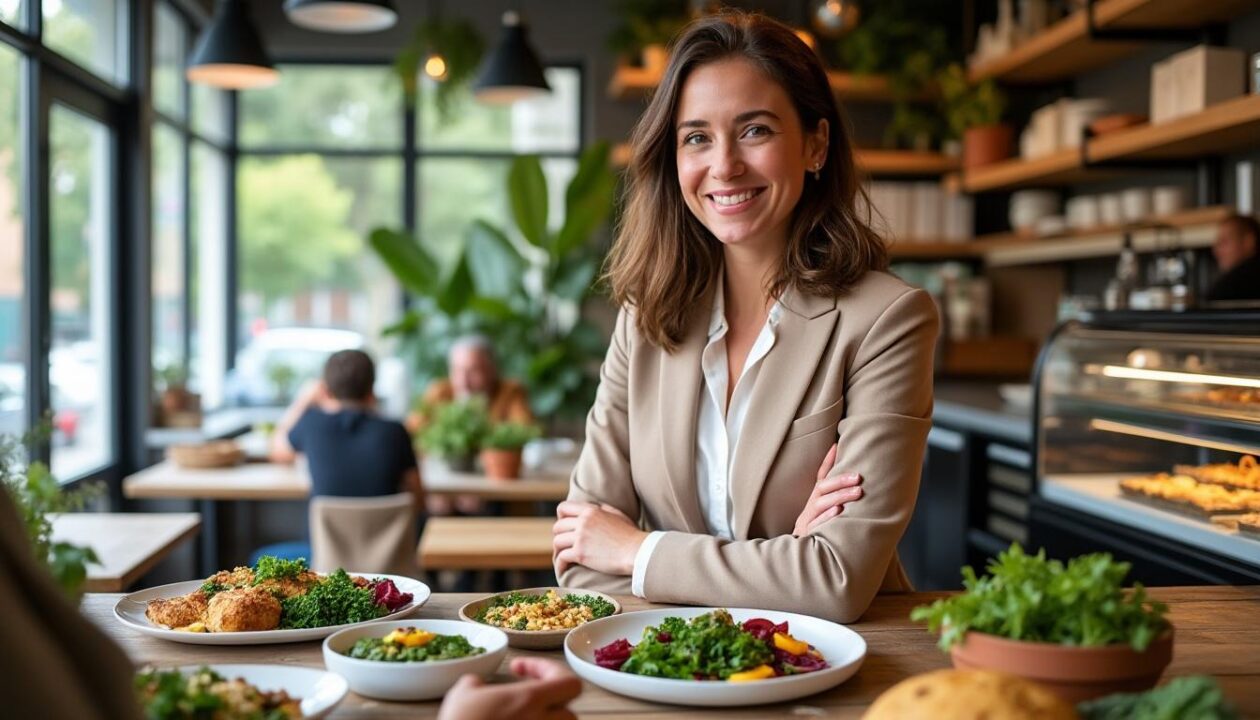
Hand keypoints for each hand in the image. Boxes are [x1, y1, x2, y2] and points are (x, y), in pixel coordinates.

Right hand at [437, 657, 579, 719]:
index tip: (520, 669)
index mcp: (531, 700)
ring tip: (520, 717)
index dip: (549, 669)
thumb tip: (476, 686)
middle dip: (552, 703)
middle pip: (569, 712)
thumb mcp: (463, 694)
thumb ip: (476, 683)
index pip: (569, 682)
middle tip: (528, 696)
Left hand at [553, 501, 646, 575]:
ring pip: (557, 541)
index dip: (560, 517)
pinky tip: (563, 568)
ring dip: (558, 550)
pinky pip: (561, 557)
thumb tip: (594, 507)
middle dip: (558, 535)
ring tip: (562, 557)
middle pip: (558, 526)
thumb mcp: (617, 514)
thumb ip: (602, 509)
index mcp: (591, 511)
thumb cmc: (631, 535)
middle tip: (564, 544)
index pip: (564, 508)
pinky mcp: (580, 553)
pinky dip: (560, 564)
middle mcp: (583, 521)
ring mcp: (581, 537)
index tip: (564, 526)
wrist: (637, 551)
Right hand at [793, 443, 862, 535]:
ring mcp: (807, 522)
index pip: (820, 478)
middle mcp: (809, 509)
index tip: (837, 446)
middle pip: (821, 489)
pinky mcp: (807, 535)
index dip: (828, 462)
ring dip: (839, 496)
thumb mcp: (825, 518)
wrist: (801, 562)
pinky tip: (839, 512)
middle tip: (858, 477)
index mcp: (814, 503)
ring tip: (857, 492)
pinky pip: (817, 524)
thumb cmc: (818, 536)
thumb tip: (857, 489)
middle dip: (840, 481)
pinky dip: (828, 517)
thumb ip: (837, 503)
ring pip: (821, 504)